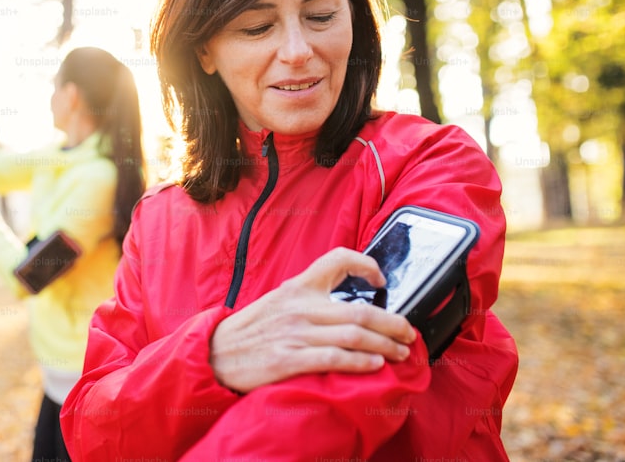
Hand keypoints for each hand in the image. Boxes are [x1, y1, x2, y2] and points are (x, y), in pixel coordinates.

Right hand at [210, 247, 416, 393]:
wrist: (215, 353)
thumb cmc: (250, 331)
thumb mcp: (278, 301)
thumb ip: (308, 299)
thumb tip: (345, 306)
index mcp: (298, 287)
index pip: (336, 260)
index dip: (365, 264)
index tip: (381, 280)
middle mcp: (300, 307)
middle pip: (359, 311)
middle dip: (392, 323)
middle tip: (408, 333)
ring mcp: (295, 334)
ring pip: (353, 336)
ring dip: (384, 345)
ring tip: (400, 353)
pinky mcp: (289, 360)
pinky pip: (334, 359)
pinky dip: (359, 362)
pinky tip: (374, 365)